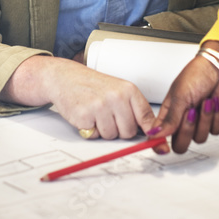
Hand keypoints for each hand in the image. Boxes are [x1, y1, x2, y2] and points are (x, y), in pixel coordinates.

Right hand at [0, 56, 154, 139]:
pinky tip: (86, 115)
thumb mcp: (118, 90)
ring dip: (103, 131)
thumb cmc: (93, 86)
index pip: (147, 118)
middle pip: (129, 132)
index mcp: (128, 90)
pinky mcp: (85, 115)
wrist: (66, 77)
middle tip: (108, 117)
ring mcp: (100, 106)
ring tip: (96, 114)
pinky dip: (90, 130)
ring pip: (111, 136)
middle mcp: (116, 96)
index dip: (149, 132)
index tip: (153, 140)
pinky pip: (94, 136)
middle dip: (119, 130)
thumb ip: (133, 108)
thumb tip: (151, 132)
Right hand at [148, 41, 218, 154]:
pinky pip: (215, 131)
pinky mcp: (214, 122)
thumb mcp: (179, 96)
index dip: (160, 146)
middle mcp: (182, 122)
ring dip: (204, 118)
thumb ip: (170, 119)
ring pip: (200, 138)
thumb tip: (155, 135)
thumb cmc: (195, 75)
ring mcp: (199, 123)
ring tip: (205, 101)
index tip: (163, 149)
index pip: (159, 138)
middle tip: (191, 112)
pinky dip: (215, 116)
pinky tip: (213, 103)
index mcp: (169, 115)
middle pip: (180, 145)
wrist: (218, 69)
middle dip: (187, 130)